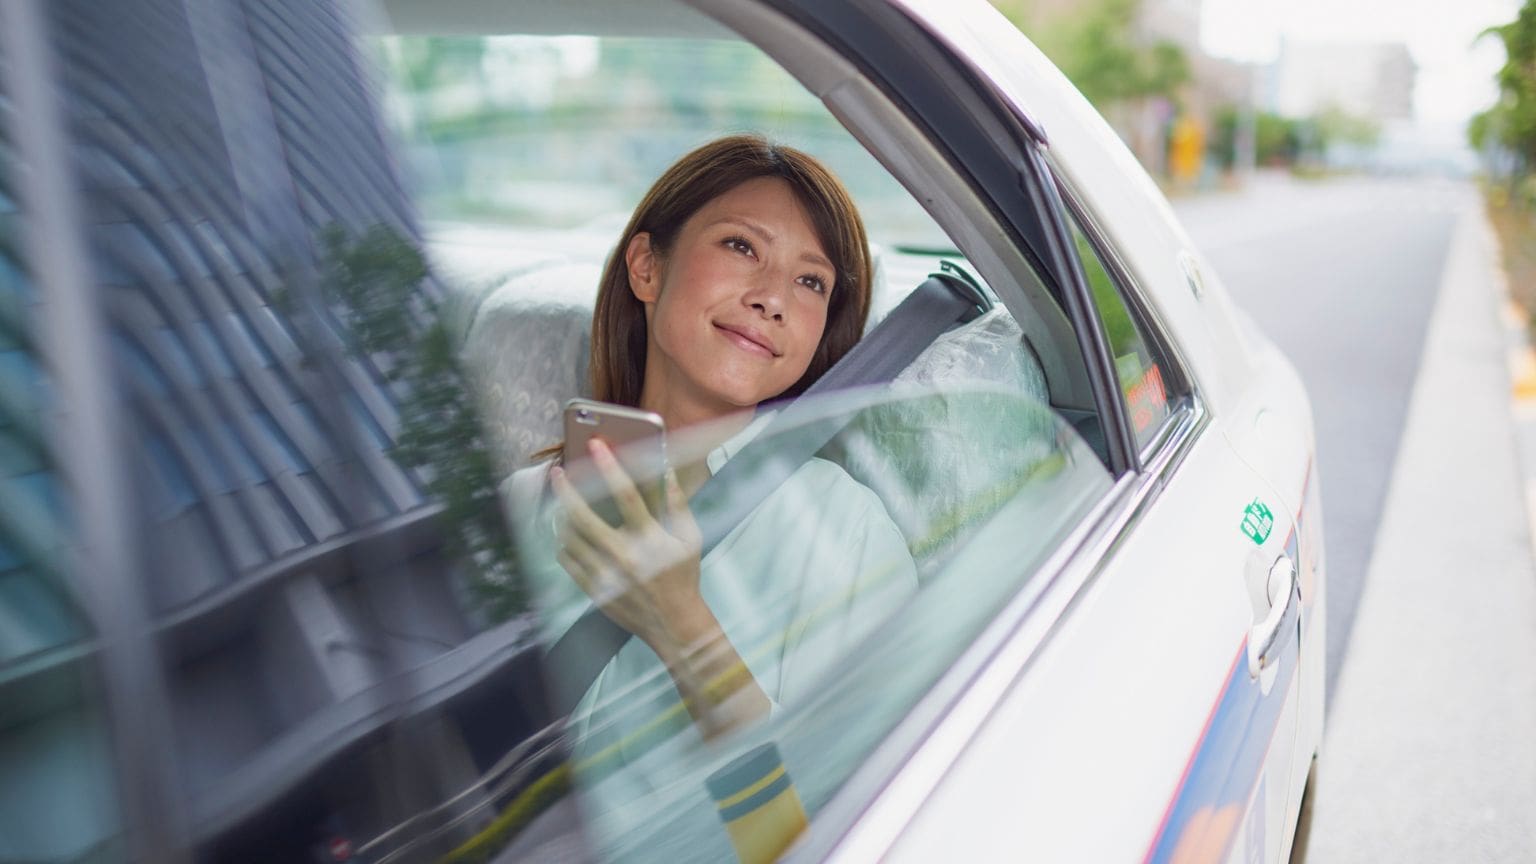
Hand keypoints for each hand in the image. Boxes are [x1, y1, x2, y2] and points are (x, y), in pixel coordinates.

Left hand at [551, 439, 710, 657]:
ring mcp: (605, 574)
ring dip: (561, 516)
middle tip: (557, 473)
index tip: (596, 446)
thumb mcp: (690, 539)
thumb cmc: (683, 577)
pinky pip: (567, 561)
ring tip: (559, 502)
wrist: (674, 624)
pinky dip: (563, 544)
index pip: (626, 495)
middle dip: (566, 490)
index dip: (610, 467)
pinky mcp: (593, 590)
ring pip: (569, 538)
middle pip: (583, 516)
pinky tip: (566, 535)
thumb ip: (677, 504)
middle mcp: (624, 555)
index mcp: (649, 538)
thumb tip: (666, 471)